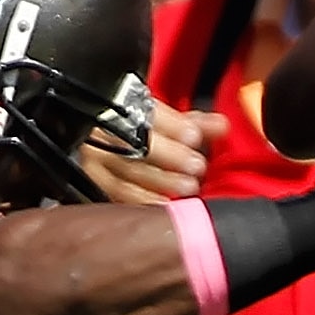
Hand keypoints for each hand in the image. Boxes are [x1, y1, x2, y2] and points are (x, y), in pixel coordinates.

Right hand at [84, 100, 221, 204]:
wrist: (102, 151)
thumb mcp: (166, 126)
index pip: (148, 115)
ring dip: (160, 181)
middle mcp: (103, 132)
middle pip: (135, 144)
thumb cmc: (141, 136)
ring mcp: (94, 160)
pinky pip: (115, 195)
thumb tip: (222, 126)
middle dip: (170, 157)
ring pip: (126, 172)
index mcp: (122, 108)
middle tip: (197, 167)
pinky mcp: (92, 184)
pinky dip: (142, 201)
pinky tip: (164, 205)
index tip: (194, 138)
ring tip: (189, 188)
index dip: (172, 127)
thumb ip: (193, 124)